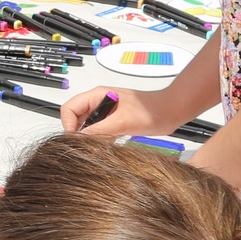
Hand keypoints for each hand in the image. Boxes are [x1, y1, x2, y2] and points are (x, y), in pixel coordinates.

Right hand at [60, 84, 185, 137]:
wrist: (172, 111)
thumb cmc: (152, 111)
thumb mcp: (122, 122)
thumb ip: (99, 130)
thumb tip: (78, 139)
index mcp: (97, 95)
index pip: (69, 108)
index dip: (68, 124)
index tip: (76, 139)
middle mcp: (99, 102)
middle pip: (76, 117)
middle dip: (79, 132)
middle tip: (89, 144)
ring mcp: (106, 111)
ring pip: (87, 126)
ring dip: (91, 136)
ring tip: (104, 142)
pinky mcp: (114, 120)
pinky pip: (99, 130)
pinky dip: (101, 138)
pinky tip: (112, 142)